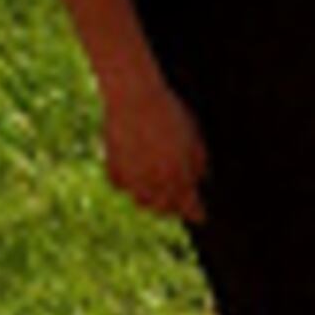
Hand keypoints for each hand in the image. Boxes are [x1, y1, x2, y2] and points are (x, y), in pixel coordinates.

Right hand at [100, 72, 209, 221]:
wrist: (134, 98)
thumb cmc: (169, 113)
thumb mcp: (195, 136)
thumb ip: (199, 163)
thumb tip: (201, 180)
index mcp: (180, 176)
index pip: (190, 206)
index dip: (197, 212)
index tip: (201, 216)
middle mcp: (156, 184)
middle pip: (164, 209)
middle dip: (172, 207)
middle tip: (176, 202)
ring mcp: (133, 179)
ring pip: (142, 201)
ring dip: (150, 198)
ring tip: (155, 189)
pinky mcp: (114, 170)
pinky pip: (121, 185)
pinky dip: (127, 182)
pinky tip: (132, 173)